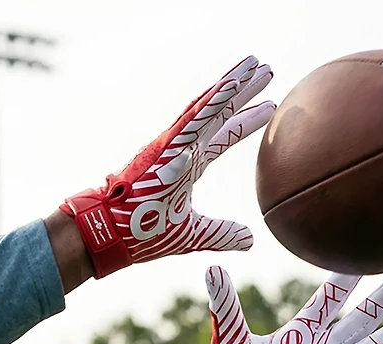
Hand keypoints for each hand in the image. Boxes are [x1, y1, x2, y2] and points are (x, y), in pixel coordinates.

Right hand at [62, 56, 273, 278]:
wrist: (111, 235)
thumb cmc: (144, 234)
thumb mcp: (194, 235)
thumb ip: (222, 234)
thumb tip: (250, 240)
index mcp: (188, 165)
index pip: (222, 137)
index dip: (246, 121)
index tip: (270, 106)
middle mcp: (181, 150)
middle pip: (217, 113)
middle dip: (241, 90)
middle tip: (266, 68)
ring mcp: (170, 147)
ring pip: (205, 109)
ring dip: (229, 86)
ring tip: (252, 64)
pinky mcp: (161, 150)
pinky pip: (188, 125)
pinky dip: (208, 108)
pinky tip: (228, 89)